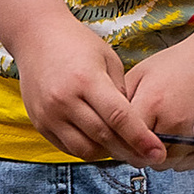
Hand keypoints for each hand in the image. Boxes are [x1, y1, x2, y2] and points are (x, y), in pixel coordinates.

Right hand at [14, 15, 166, 164]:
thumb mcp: (108, 60)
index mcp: (87, 80)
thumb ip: (121, 93)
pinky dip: (87, 148)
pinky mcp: (39, 123)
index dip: (141, 138)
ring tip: (120, 144)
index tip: (158, 153)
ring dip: (107, 152)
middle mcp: (65, 100)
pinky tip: (98, 139)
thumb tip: (134, 126)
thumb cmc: (77, 44)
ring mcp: (49, 114)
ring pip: (85, 150)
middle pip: (104, 138)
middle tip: (146, 156)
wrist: (36, 37)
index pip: (119, 117)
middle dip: (129, 151)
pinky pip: (68, 148)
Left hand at [120, 33, 193, 158]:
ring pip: (164, 164)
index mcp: (153, 103)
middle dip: (136, 150)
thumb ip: (120, 101)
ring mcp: (193, 134)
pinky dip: (176, 157)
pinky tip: (173, 140)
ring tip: (157, 135)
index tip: (117, 138)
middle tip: (138, 136)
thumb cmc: (176, 65)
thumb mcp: (140, 74)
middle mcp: (174, 122)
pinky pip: (184, 164)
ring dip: (156, 156)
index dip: (118, 141)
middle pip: (143, 157)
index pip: (125, 140)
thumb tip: (106, 125)